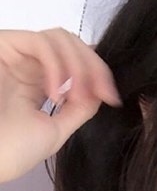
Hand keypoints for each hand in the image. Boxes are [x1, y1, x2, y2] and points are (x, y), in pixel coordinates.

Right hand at [0, 27, 121, 182]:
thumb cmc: (10, 151)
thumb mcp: (55, 132)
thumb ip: (78, 110)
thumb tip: (99, 92)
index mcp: (39, 85)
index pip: (77, 64)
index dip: (99, 75)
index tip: (112, 98)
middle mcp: (29, 66)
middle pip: (74, 46)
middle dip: (94, 68)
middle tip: (102, 93)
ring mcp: (17, 54)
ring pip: (61, 38)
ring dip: (78, 66)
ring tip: (73, 96)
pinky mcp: (5, 44)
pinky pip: (41, 42)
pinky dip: (57, 64)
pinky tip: (56, 91)